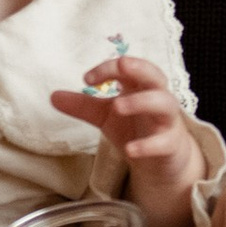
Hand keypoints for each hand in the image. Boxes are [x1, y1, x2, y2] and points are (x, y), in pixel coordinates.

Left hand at [50, 54, 205, 226]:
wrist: (162, 160)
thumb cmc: (136, 127)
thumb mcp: (106, 116)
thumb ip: (83, 106)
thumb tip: (52, 96)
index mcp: (141, 86)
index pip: (128, 67)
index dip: (108, 69)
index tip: (86, 79)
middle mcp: (157, 98)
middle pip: (155, 75)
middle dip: (139, 67)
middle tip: (121, 66)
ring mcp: (167, 120)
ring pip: (164, 103)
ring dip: (142, 101)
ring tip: (117, 106)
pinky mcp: (172, 144)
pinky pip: (164, 142)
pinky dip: (148, 145)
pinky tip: (130, 150)